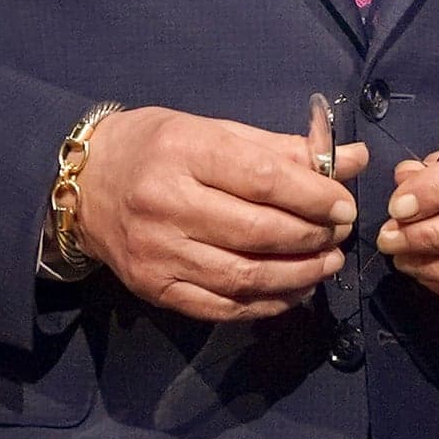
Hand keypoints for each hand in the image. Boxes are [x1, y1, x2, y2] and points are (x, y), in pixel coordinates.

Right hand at [71, 106, 367, 322]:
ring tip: (327, 264)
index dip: (314, 197)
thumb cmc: (158, 148)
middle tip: (339, 234)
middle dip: (313, 237)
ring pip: (244, 276)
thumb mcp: (216, 131)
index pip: (264, 181)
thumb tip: (354, 160)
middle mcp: (166, 205)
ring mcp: (158, 253)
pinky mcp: (153, 288)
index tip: (344, 205)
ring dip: (299, 276)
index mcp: (185, 152)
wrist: (85, 185)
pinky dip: (266, 304)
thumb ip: (284, 150)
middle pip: (258, 232)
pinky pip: (221, 307)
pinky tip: (293, 291)